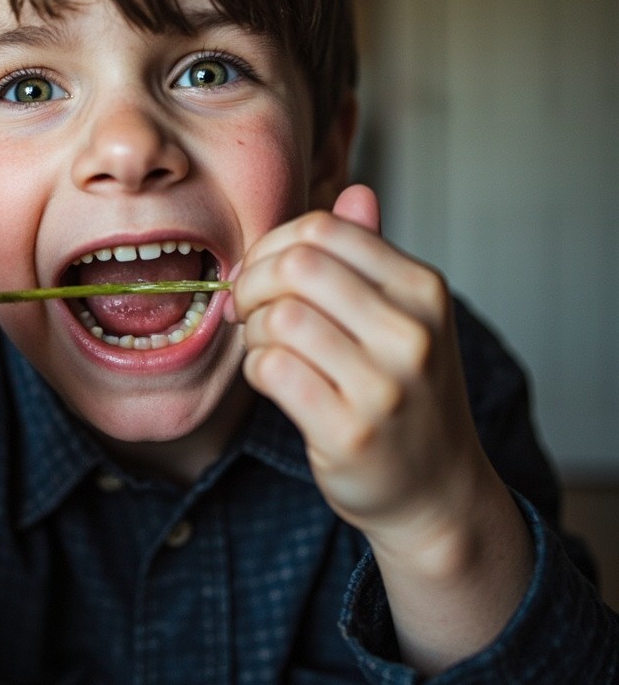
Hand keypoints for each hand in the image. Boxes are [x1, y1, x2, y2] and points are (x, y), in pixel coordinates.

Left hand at [232, 185, 489, 557]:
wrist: (436, 493)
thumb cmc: (406, 393)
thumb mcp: (405, 317)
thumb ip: (372, 255)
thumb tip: (355, 192)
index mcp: (423, 290)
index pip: (324, 229)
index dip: (273, 244)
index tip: (261, 272)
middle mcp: (412, 332)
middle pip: (297, 266)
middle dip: (253, 282)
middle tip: (249, 309)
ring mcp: (385, 386)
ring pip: (279, 318)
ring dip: (254, 331)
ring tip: (266, 346)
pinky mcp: (351, 433)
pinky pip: (271, 370)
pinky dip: (256, 368)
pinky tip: (271, 377)